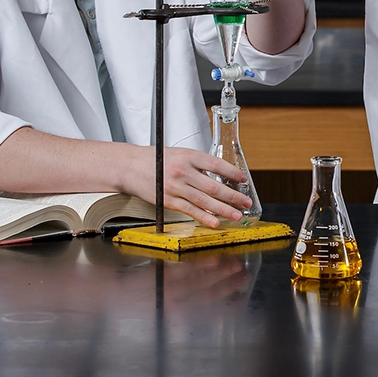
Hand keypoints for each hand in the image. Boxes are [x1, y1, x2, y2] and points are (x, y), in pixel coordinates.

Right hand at [125, 147, 251, 227]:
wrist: (130, 166)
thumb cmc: (156, 160)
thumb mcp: (179, 154)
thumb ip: (197, 165)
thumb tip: (218, 178)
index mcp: (189, 156)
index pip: (216, 164)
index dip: (232, 173)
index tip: (244, 179)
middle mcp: (183, 171)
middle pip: (213, 186)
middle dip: (233, 196)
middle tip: (246, 202)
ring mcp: (176, 187)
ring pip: (205, 200)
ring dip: (224, 209)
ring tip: (237, 215)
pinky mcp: (168, 200)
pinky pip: (190, 210)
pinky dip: (204, 217)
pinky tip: (215, 222)